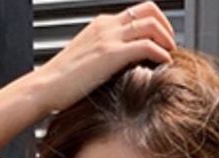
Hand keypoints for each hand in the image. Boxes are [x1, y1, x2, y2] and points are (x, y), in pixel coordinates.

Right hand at [37, 3, 176, 113]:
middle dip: (166, 26)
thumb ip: (106, 55)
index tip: (163, 40)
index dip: (156, 22)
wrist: (46, 87)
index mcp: (101, 25)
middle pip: (149, 10)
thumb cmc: (64, 81)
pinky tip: (165, 63)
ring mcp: (109, 38)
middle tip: (171, 45)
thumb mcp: (88, 60)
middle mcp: (107, 26)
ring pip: (151, 24)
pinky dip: (161, 52)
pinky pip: (146, 46)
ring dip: (167, 38)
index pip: (137, 12)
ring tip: (171, 54)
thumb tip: (124, 65)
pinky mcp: (111, 54)